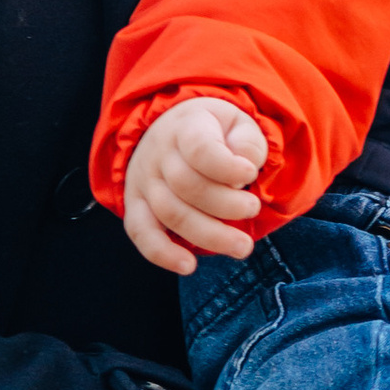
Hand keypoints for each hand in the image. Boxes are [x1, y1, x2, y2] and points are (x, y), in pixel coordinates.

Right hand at [123, 98, 266, 273]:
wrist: (173, 129)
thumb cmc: (215, 132)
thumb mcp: (238, 123)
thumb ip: (248, 143)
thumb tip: (245, 167)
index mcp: (186, 126)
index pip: (200, 148)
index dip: (227, 167)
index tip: (250, 174)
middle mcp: (159, 153)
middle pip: (187, 185)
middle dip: (227, 205)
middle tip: (253, 209)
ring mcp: (144, 180)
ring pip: (170, 213)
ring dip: (209, 235)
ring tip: (242, 246)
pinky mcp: (135, 205)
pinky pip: (140, 232)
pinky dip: (162, 253)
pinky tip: (188, 266)